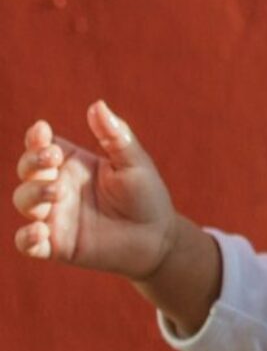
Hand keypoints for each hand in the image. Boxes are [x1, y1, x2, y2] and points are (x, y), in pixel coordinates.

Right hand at [14, 105, 181, 276]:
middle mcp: (57, 187)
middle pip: (28, 170)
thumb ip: (115, 135)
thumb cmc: (145, 194)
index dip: (36, 138)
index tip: (42, 131)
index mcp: (72, 164)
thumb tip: (97, 105)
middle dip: (32, 162)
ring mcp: (53, 216)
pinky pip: (27, 242)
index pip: (42, 146)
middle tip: (51, 160)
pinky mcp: (55, 245)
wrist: (157, 237)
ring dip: (32, 194)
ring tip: (55, 192)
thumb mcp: (134, 162)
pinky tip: (40, 231)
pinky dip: (26, 237)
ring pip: (24, 200)